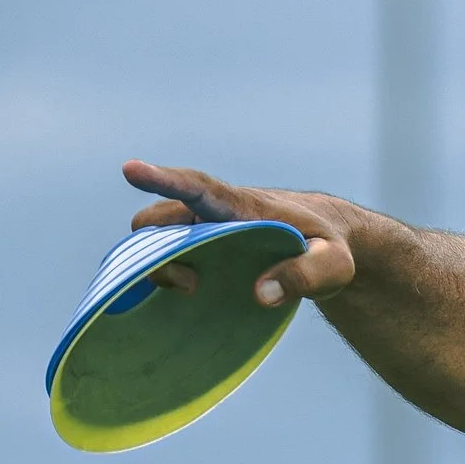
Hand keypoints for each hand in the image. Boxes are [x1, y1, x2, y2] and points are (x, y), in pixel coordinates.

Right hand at [122, 159, 365, 307]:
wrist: (325, 242)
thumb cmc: (330, 248)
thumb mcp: (334, 265)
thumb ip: (306, 276)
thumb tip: (260, 293)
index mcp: (243, 206)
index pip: (198, 187)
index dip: (164, 179)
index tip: (130, 169)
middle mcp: (213, 213)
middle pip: (156, 220)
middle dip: (156, 251)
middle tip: (194, 285)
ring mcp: (202, 231)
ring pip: (153, 239)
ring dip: (158, 265)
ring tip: (197, 288)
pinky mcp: (200, 249)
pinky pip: (160, 256)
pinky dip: (161, 274)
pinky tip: (189, 293)